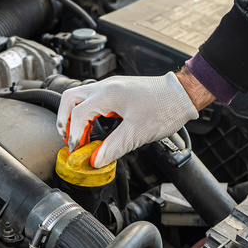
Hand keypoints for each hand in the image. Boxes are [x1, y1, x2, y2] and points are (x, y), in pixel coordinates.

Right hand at [55, 72, 202, 167]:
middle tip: (69, 139)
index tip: (76, 151)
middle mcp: (106, 87)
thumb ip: (113, 148)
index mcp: (107, 95)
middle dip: (65, 120)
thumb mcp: (136, 133)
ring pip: (80, 97)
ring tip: (79, 135)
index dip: (73, 135)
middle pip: (70, 99)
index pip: (78, 114)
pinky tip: (94, 126)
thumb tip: (96, 160)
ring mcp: (111, 87)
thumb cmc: (164, 107)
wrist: (182, 95)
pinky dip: (87, 113)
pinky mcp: (118, 91)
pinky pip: (93, 99)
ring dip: (75, 115)